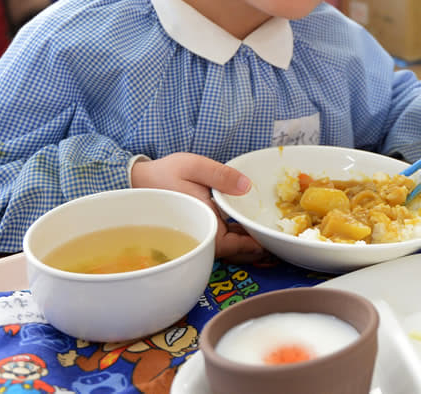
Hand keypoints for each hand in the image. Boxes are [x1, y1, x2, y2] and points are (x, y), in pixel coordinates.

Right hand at [131, 152, 266, 261]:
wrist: (139, 182)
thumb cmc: (164, 175)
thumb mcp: (193, 167)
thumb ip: (221, 175)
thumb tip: (247, 186)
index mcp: (205, 226)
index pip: (237, 247)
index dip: (259, 246)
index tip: (276, 242)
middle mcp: (205, 237)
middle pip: (238, 252)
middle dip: (260, 250)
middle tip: (281, 243)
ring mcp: (204, 235)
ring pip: (232, 248)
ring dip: (251, 244)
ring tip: (272, 239)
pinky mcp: (203, 230)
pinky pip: (225, 240)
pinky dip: (240, 238)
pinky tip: (251, 230)